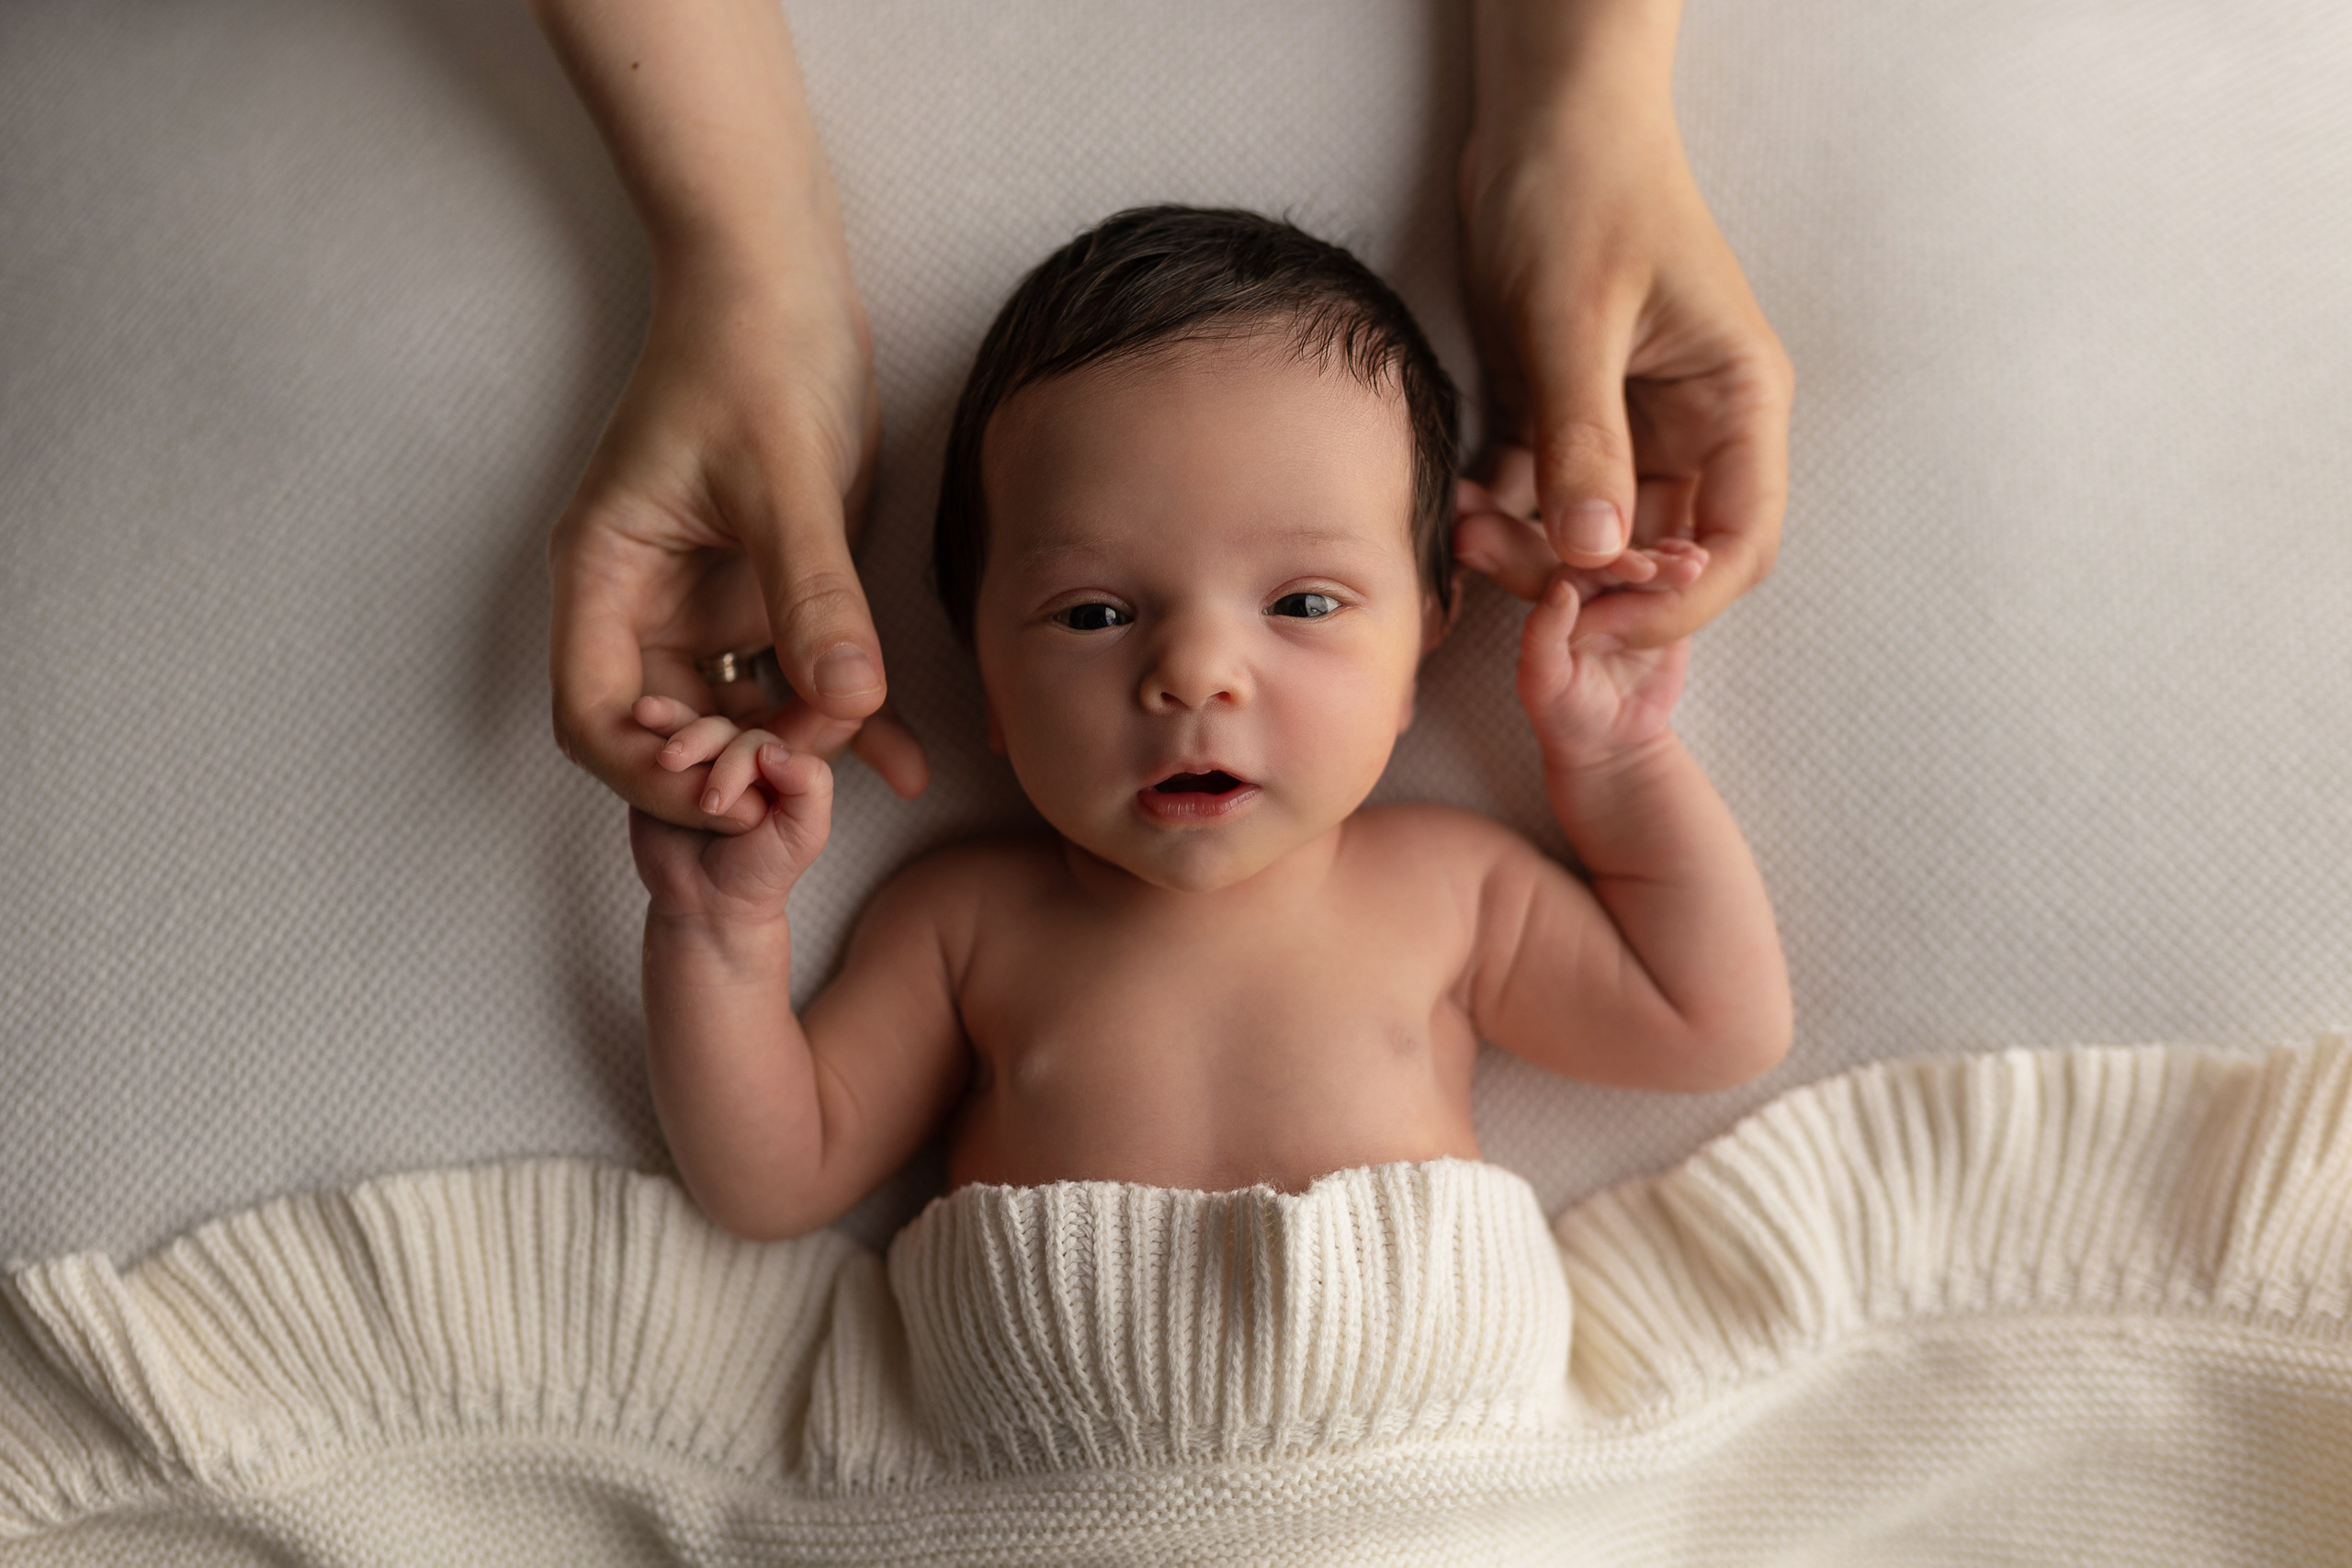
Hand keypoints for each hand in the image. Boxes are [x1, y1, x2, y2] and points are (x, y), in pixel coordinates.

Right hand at [548, 268, 926, 834]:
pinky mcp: (765, 598)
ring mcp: (705, 607)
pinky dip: (846, 719)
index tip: (733, 794)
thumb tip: (847, 702)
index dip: (652, 774)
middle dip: (737, 768)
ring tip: (874, 756)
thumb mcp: (785, 479)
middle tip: (815, 780)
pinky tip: (904, 761)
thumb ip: (813, 594)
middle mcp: (644, 606)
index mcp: (605, 577)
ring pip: (738, 717)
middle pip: (668, 734)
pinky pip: (798, 679)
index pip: (595, 716)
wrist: (788, 283)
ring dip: (797, 749)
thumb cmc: (753, 353)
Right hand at [626, 696, 833, 924]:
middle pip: (732, 732)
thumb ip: (811, 786)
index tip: (750, 788)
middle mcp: (745, 754)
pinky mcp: (664, 766)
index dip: (759, 756)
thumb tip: (771, 747)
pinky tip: (642, 712)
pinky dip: (655, 719)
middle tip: (711, 804)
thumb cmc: (760, 871)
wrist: (705, 904)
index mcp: (785, 764)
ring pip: (696, 727)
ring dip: (684, 735)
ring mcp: (703, 758)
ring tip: (669, 760)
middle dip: (721, 761)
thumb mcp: (804, 835)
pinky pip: (659, 735)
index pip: (778, 737)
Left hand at [1459, 21, 1791, 651]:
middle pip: (1659, 554)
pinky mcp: (1565, 420)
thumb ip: (1586, 439)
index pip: (1737, 542)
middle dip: (1587, 584)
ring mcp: (1628, 429)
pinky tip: (1455, 507)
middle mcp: (1692, 428)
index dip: (1677, 603)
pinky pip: (1538, 499)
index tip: (1600, 624)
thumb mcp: (1576, 319)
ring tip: (1463, 531)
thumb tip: (1594, 553)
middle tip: (1509, 577)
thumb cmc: (1582, 193)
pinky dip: (1500, 515)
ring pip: (1590, 537)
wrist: (1536, 123)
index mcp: (1734, 403)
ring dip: (1530, 552)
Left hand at [1516, 570, 1689, 770]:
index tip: (1641, 569)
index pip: (1585, 569)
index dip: (1612, 564)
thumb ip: (1543, 636)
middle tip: (1685, 567)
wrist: (1609, 742)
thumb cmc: (1564, 712)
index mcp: (1561, 599)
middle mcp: (1596, 590)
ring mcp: (1634, 599)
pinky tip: (1707, 569)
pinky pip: (1681, 592)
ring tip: (1700, 567)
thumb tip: (1562, 588)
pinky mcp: (1667, 613)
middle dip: (1656, 561)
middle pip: (1626, 562)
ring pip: (1657, 569)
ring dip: (1678, 563)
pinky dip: (1696, 579)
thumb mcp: (1542, 682)